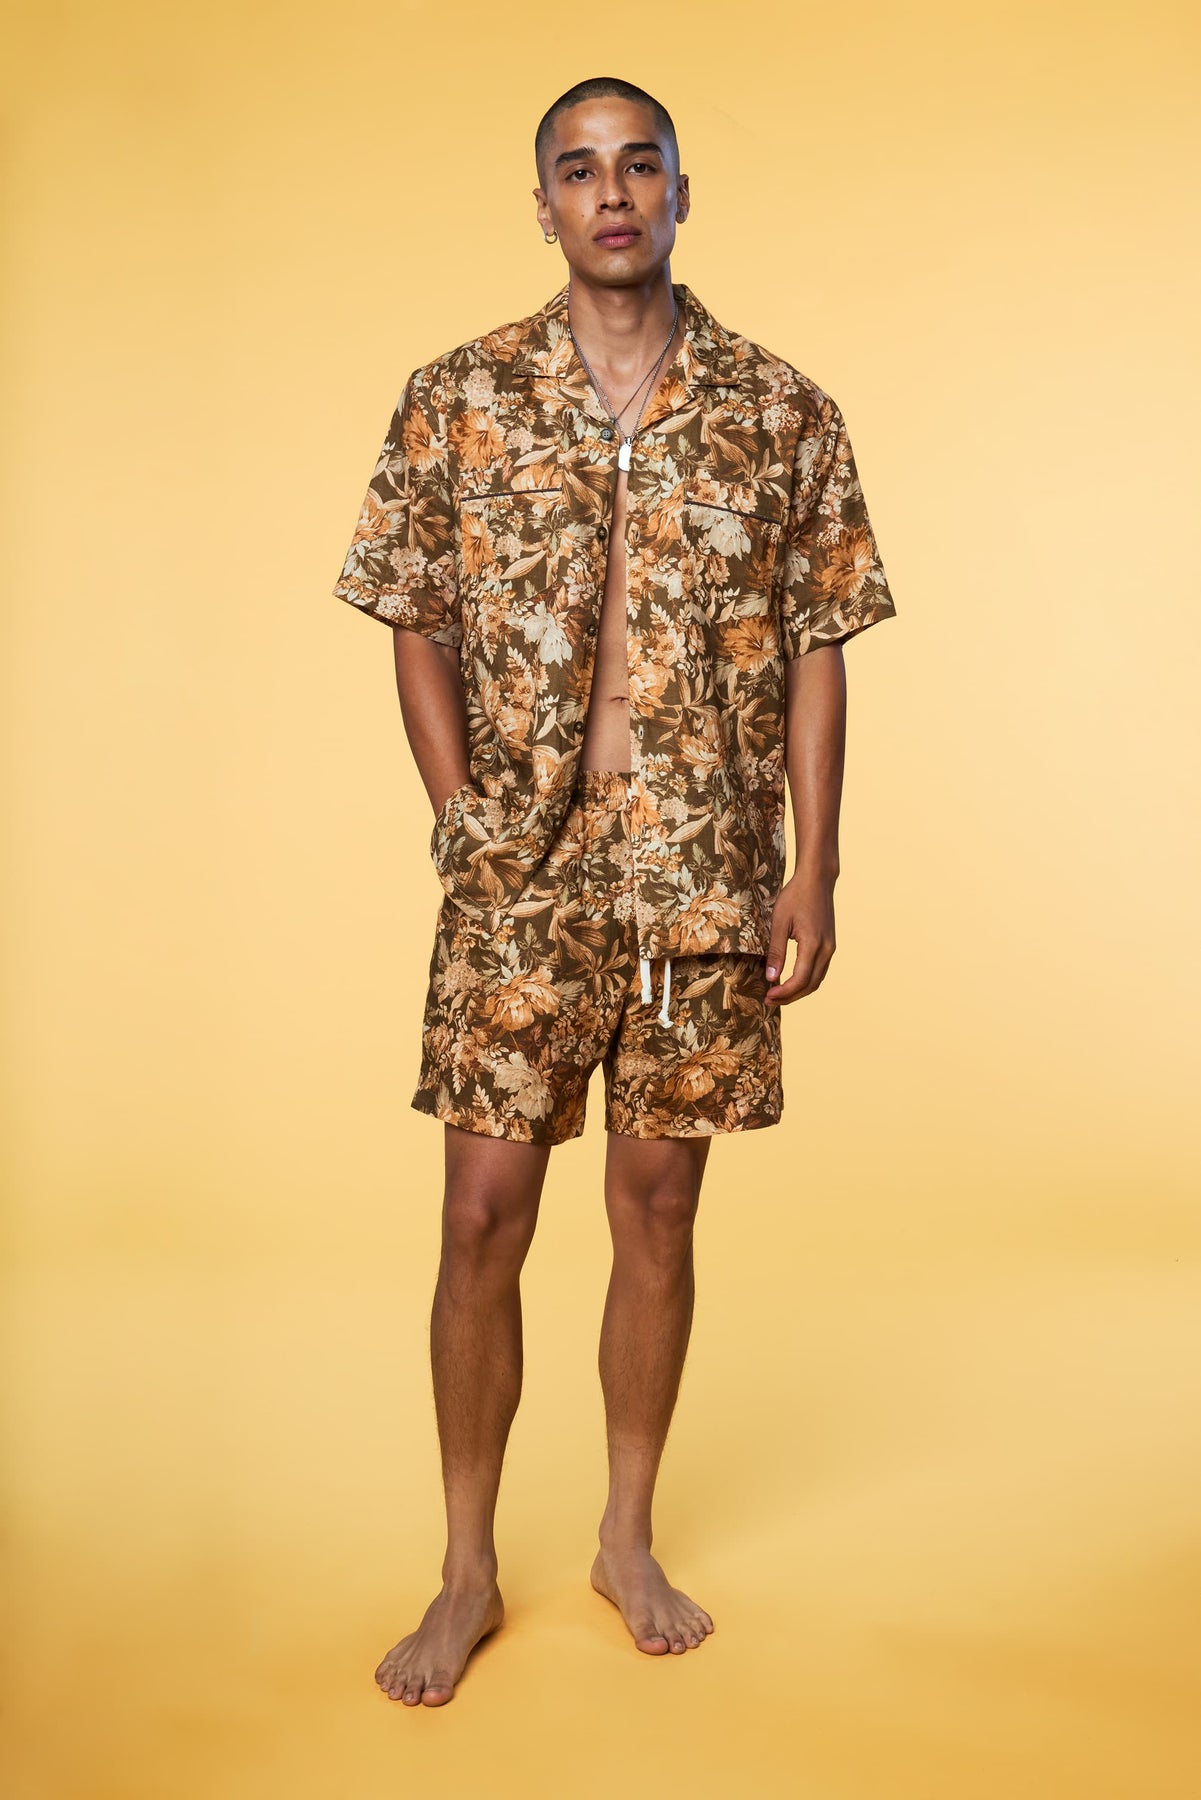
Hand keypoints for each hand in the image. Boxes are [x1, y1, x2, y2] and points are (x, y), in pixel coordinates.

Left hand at [764, 872, 835, 1005]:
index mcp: (813, 945)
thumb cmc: (795, 896)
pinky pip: (820, 970)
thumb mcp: (779, 922)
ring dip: (799, 991)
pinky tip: (791, 980)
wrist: (817, 879)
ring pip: (817, 980)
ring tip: (778, 993)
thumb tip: (770, 978)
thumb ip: (775, 952)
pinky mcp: (830, 945)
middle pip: (810, 985)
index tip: (767, 996)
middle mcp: (826, 949)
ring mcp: (831, 948)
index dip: (784, 993)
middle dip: (790, 997)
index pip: (800, 980)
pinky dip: (806, 980)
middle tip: (770, 1000)